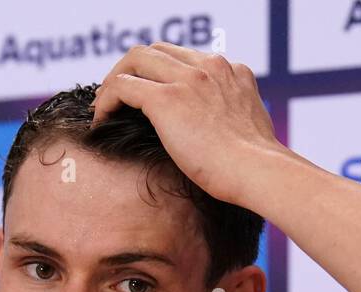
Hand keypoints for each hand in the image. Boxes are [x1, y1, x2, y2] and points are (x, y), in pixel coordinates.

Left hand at [90, 42, 282, 208]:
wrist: (258, 172)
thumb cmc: (256, 168)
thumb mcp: (248, 132)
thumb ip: (231, 119)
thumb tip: (220, 135)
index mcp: (231, 71)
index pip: (184, 58)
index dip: (158, 72)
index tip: (147, 94)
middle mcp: (210, 66)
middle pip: (156, 51)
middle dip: (131, 69)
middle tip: (116, 95)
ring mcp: (188, 79)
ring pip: (135, 61)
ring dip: (114, 80)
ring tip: (103, 106)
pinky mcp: (168, 98)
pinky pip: (123, 87)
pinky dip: (107, 101)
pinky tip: (102, 121)